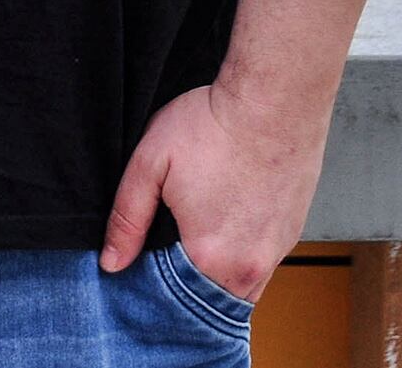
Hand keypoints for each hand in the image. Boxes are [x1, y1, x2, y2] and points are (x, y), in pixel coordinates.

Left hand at [95, 81, 326, 303]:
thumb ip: (127, 218)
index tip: (137, 266)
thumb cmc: (213, 125)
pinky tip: (222, 225)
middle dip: (180, 288)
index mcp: (209, 257)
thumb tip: (111, 262)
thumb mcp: (151, 163)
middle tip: (162, 248)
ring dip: (211, 274)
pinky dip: (237, 257)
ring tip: (192, 236)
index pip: (171, 301)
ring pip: (236, 288)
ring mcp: (275, 254)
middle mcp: (249, 268)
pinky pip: (258, 266)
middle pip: (205, 301)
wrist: (274, 100)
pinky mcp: (291, 236)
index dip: (149, 287)